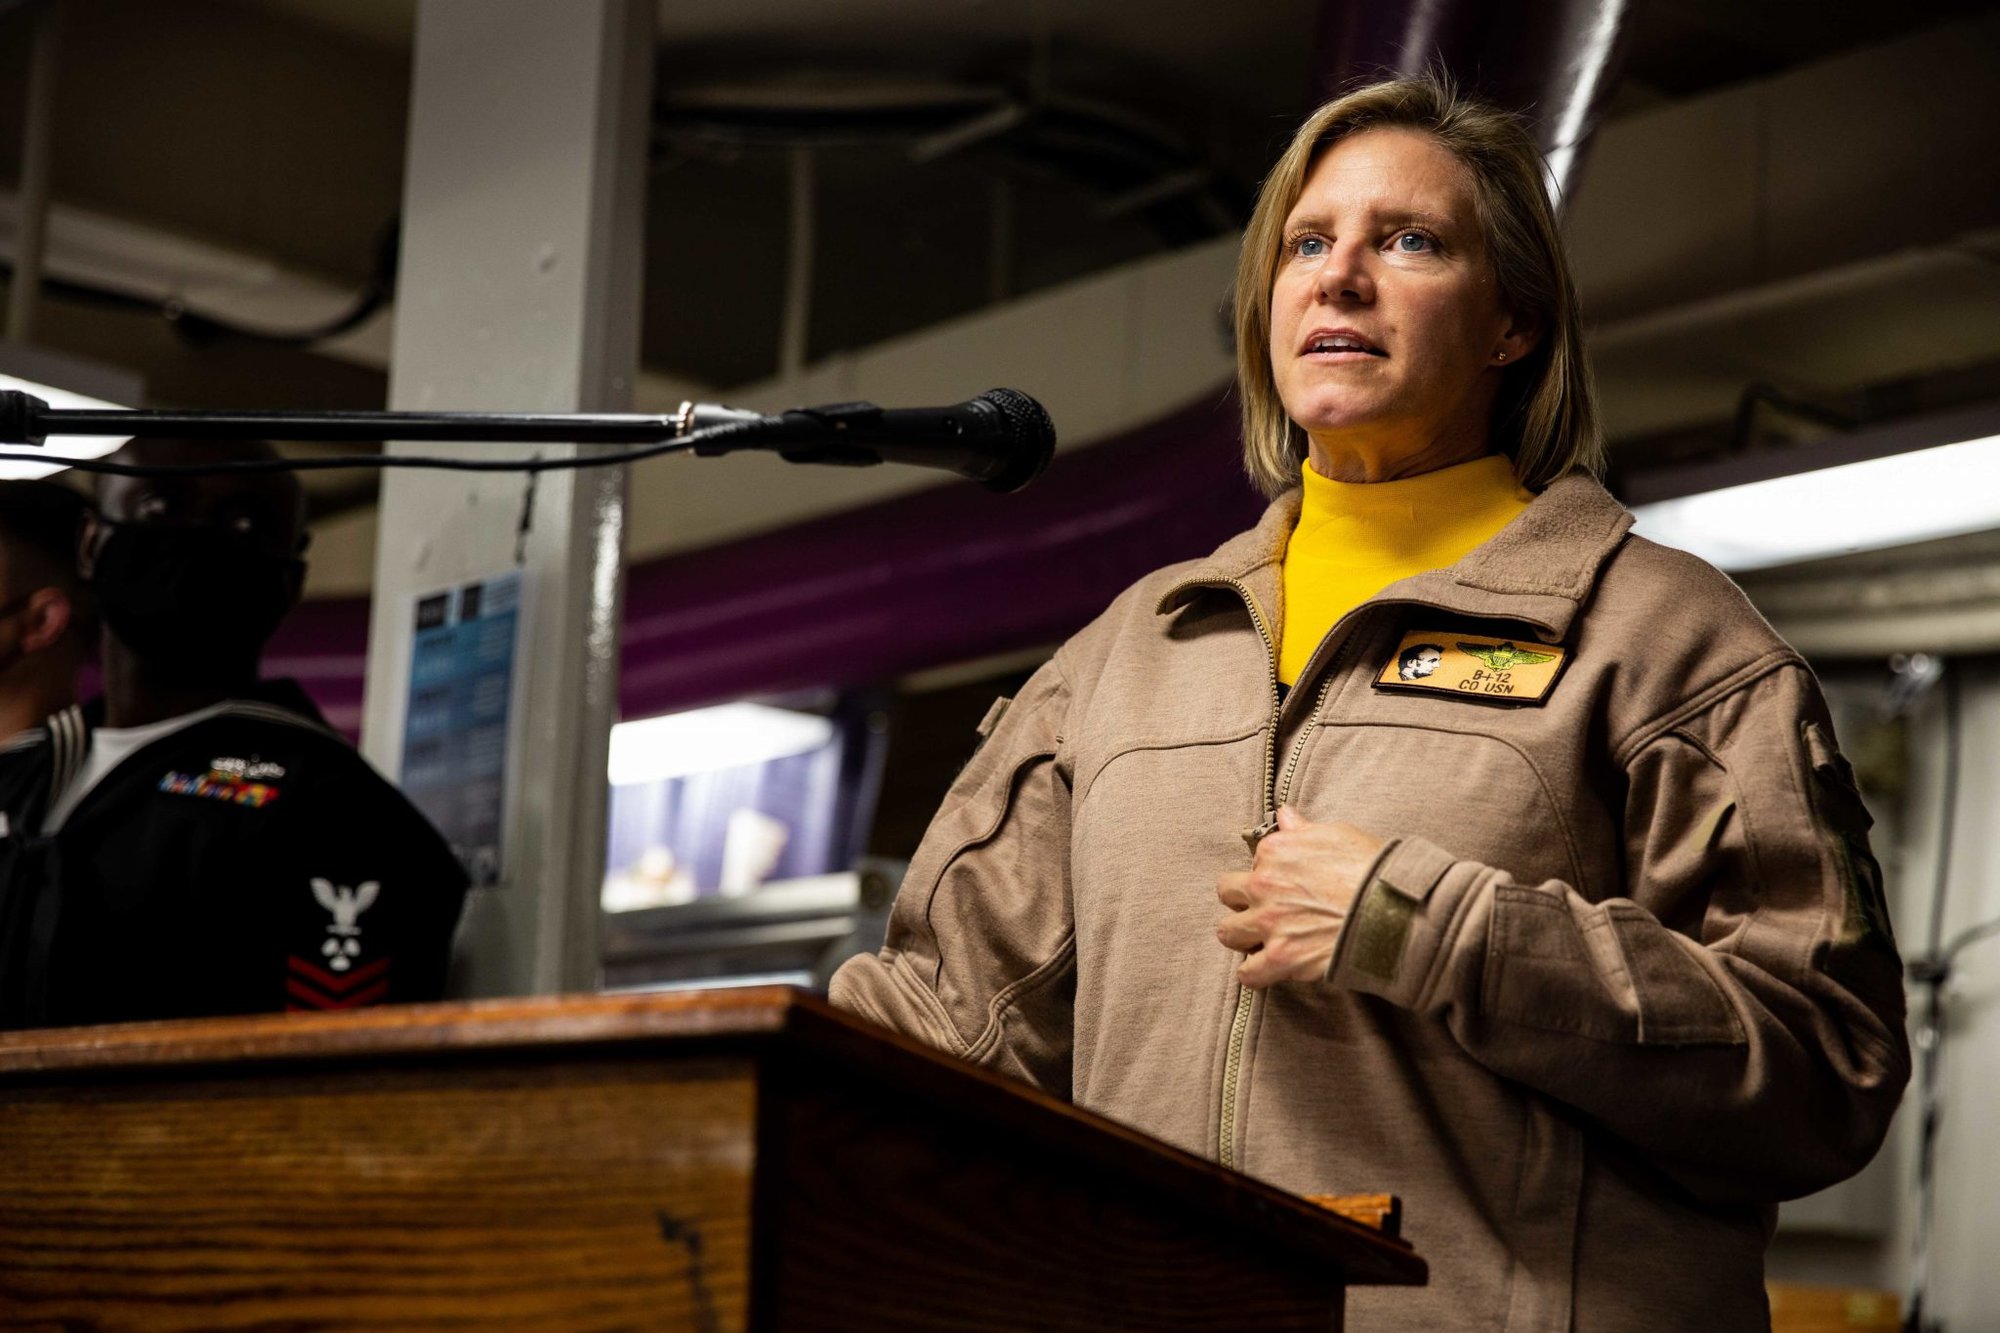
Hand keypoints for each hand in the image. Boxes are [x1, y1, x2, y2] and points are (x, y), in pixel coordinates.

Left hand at [1216, 806, 1384, 987]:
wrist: (1393, 909)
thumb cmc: (1371, 868)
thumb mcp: (1337, 835)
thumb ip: (1302, 829)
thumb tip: (1284, 816)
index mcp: (1275, 851)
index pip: (1253, 860)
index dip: (1268, 872)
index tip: (1285, 883)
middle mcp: (1264, 885)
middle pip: (1227, 894)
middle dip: (1241, 901)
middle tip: (1261, 910)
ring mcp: (1270, 923)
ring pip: (1228, 933)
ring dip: (1241, 936)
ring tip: (1258, 939)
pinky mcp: (1282, 957)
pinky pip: (1248, 973)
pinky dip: (1254, 974)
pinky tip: (1264, 970)